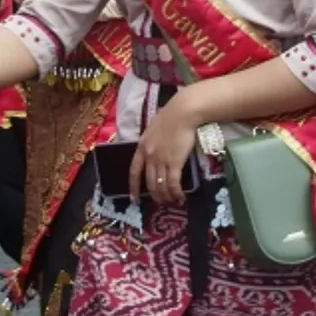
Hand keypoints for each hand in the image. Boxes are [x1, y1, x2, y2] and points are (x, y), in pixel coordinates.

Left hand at [129, 91, 200, 205]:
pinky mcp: (174, 162)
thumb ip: (152, 142)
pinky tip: (180, 197)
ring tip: (172, 202)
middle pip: (149, 182)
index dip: (133, 187)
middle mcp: (149, 156)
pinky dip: (176, 193)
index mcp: (142, 147)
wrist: (182, 113)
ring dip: (166, 197)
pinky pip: (173, 183)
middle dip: (155, 196)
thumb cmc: (171, 116)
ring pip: (160, 185)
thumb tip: (156, 151)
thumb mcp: (153, 130)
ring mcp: (161, 160)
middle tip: (161, 203)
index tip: (133, 199)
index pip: (134, 172)